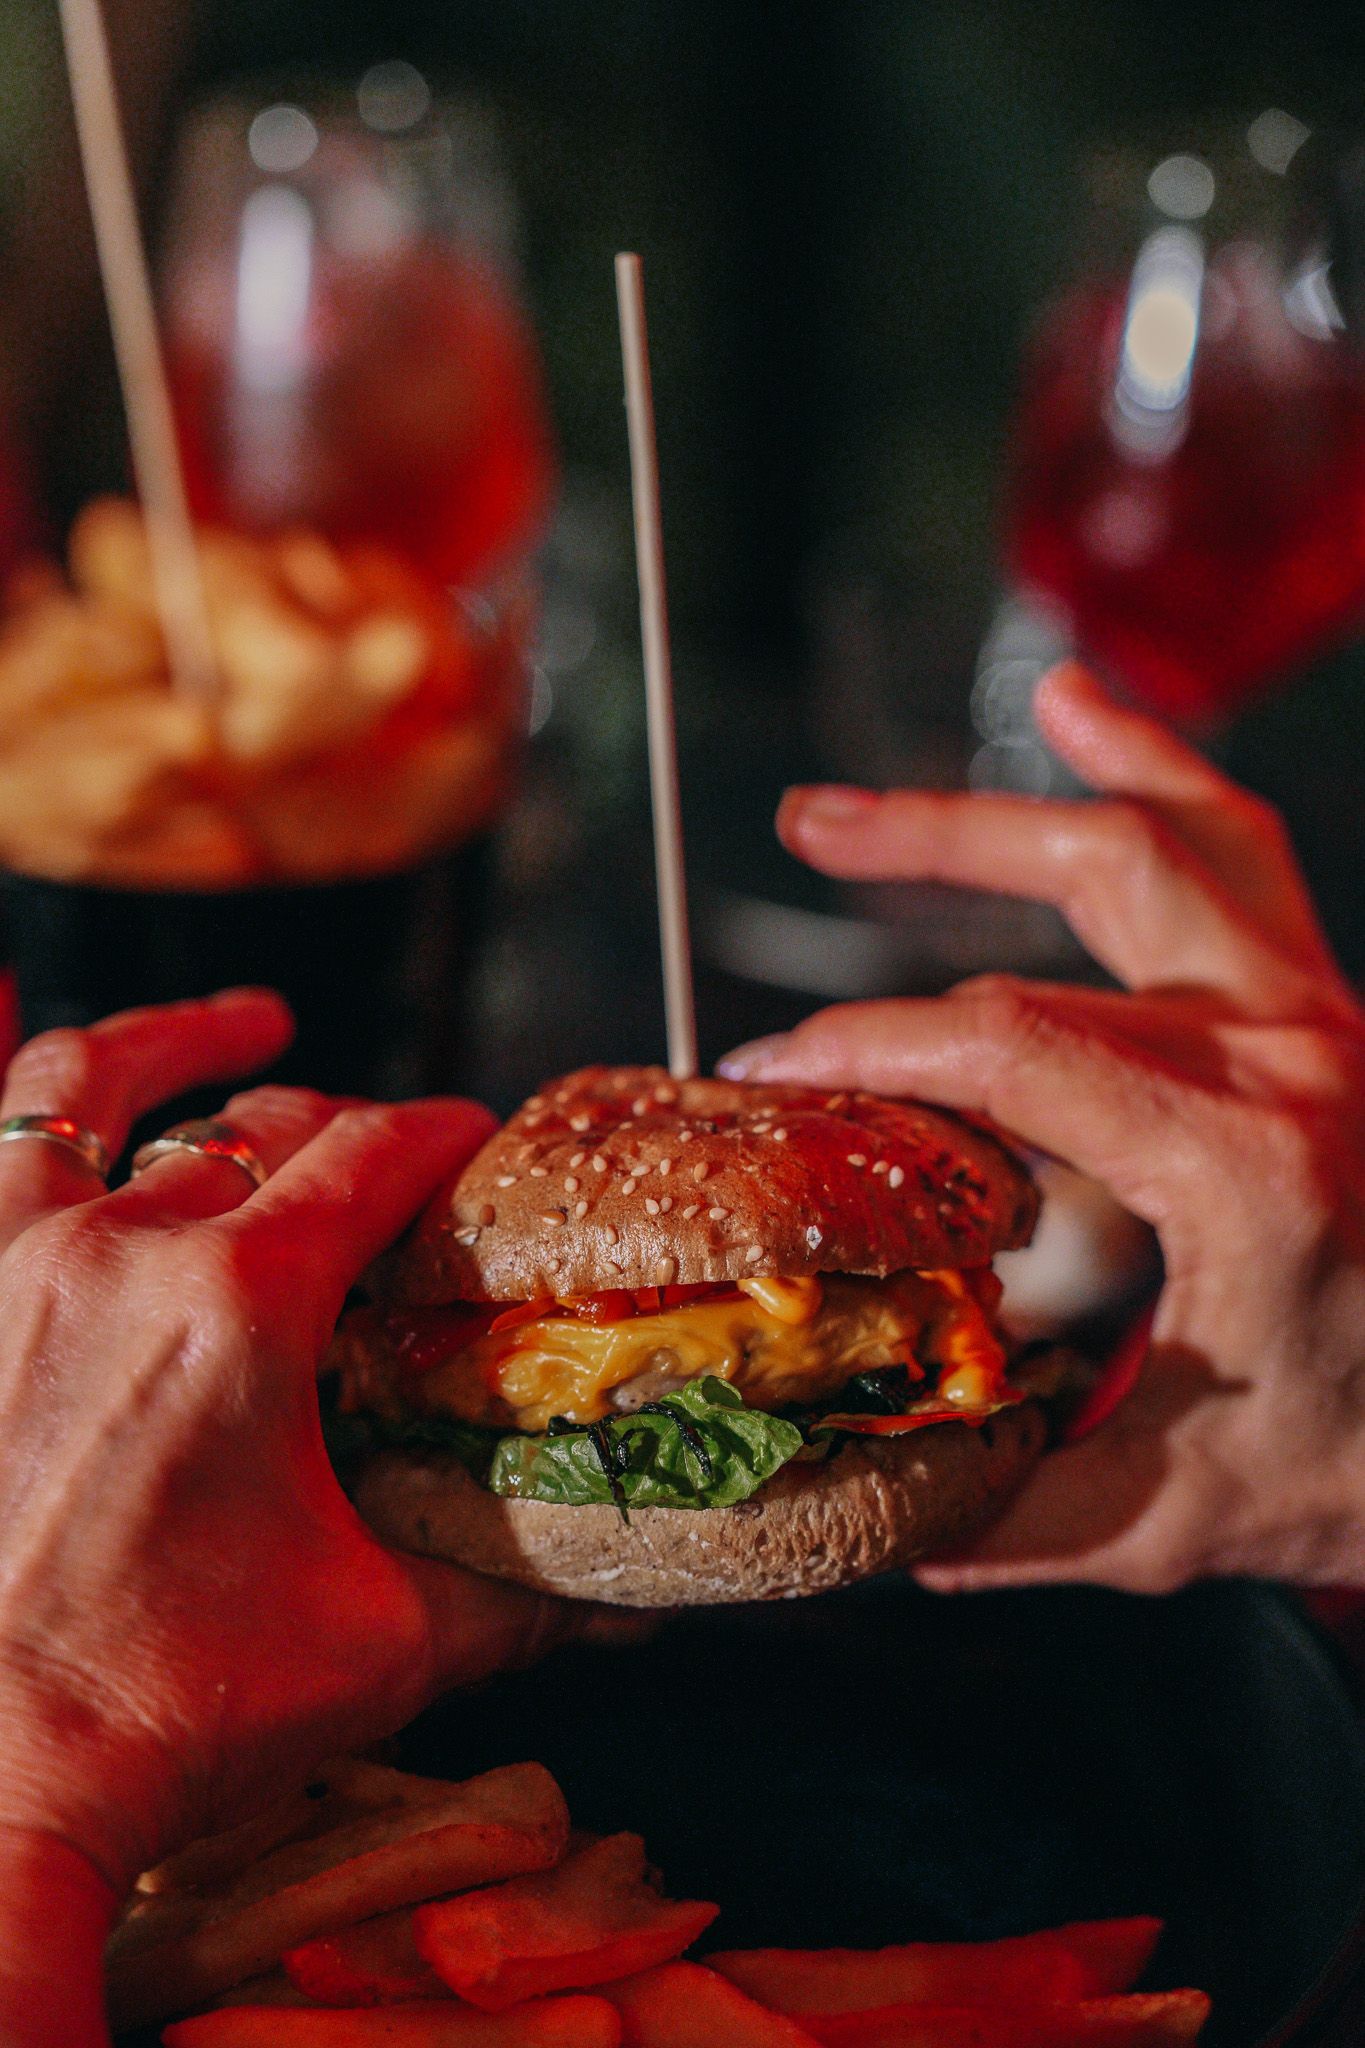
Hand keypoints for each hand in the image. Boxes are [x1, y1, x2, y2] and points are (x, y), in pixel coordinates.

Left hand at [0, 991, 578, 1915]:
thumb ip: (517, 1598)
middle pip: (263, 1129)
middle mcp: (117, 1251)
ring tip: (237, 1023)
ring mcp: (5, 1264)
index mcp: (240, 1306)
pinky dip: (22, 1109)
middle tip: (386, 1163)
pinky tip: (46, 1100)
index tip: (472, 1137)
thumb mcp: (380, 1644)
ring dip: (172, 1042)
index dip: (441, 1131)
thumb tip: (629, 1597)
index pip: (374, 1155)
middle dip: (346, 1129)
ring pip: (88, 1090)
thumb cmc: (160, 1714)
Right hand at [721, 663, 1364, 1594]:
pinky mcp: (1326, 1005)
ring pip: (1164, 837)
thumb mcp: (1185, 1514)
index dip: (872, 1044)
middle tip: (803, 833)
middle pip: (1081, 894)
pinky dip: (1155, 766)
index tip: (772, 1070)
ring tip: (891, 788)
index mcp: (1250, 1165)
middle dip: (919, 853)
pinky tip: (1080, 713)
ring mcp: (1322, 1011)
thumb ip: (1012, 1515)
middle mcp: (1294, 1054)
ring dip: (1011, 797)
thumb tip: (864, 1517)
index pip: (1016, 1051)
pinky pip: (1240, 847)